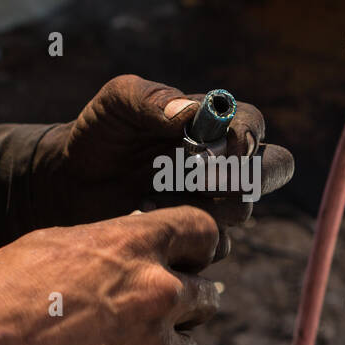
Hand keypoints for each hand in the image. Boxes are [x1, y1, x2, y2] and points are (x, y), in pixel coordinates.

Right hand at [0, 206, 220, 344]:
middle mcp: (156, 295)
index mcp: (134, 246)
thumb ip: (107, 248)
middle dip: (183, 304)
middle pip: (206, 296)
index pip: (203, 232)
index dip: (201, 246)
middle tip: (148, 314)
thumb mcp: (50, 246)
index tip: (197, 257)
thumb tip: (131, 255)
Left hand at [30, 75, 294, 258]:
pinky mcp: (197, 238)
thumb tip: (187, 115)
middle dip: (250, 176)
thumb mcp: (118, 102)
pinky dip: (187, 236)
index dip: (249, 136)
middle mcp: (224, 163)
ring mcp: (214, 203)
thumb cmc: (99, 133)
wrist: (70, 181)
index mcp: (214, 125)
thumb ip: (151, 98)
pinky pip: (215, 246)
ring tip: (156, 197)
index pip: (254, 125)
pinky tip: (148, 221)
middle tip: (207, 180)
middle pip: (274, 168)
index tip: (229, 146)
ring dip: (206, 208)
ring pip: (242, 213)